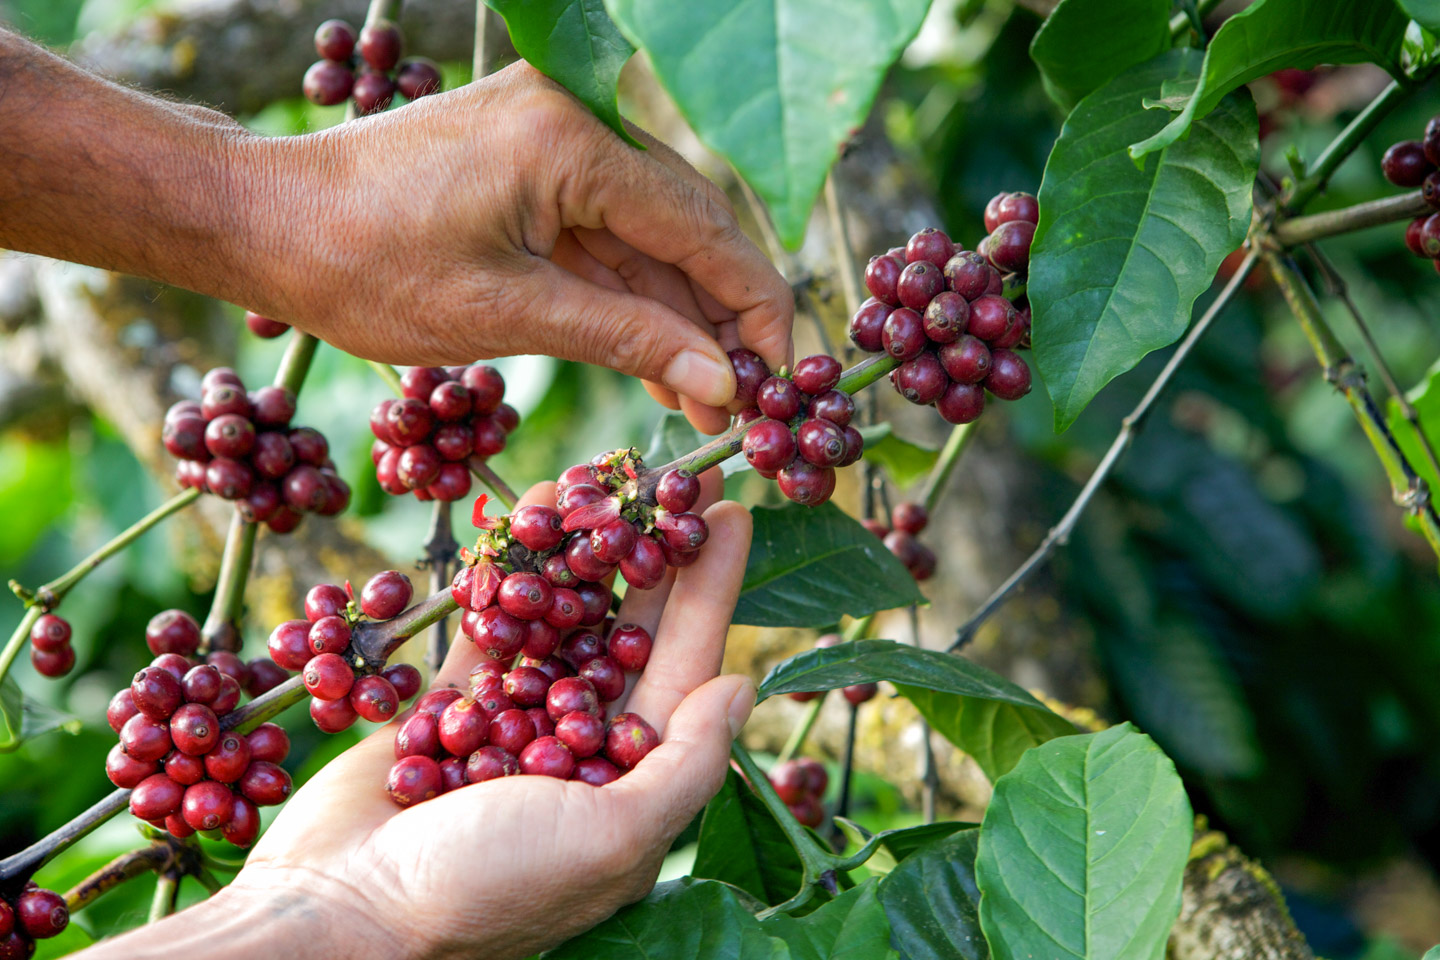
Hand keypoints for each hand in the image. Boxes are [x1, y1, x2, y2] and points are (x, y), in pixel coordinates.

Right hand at [225, 474, 754, 959]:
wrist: (344, 913)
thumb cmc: (489, 887)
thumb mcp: (614, 836)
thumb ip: (686, 761)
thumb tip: (744, 686)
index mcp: (630, 781)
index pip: (686, 668)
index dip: (711, 591)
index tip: (731, 515)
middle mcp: (579, 748)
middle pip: (630, 632)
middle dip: (654, 554)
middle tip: (679, 476)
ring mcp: (512, 724)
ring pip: (559, 620)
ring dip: (580, 551)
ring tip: (601, 478)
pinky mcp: (448, 708)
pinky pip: (487, 628)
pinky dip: (507, 577)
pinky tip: (525, 515)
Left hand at [245, 63, 792, 432]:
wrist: (267, 222)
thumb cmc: (366, 266)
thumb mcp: (506, 314)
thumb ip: (625, 339)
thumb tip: (723, 383)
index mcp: (575, 141)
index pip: (704, 228)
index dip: (754, 309)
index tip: (782, 378)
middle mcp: (578, 123)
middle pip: (690, 229)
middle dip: (722, 321)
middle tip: (745, 407)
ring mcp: (556, 142)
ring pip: (653, 239)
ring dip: (680, 319)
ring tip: (706, 406)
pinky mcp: (534, 169)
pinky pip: (608, 237)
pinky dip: (632, 299)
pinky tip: (661, 362)